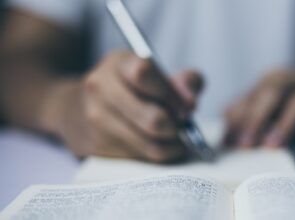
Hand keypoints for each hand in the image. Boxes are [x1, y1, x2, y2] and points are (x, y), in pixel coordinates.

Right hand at [46, 50, 202, 161]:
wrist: (72, 109)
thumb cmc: (126, 89)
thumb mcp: (151, 72)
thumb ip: (184, 81)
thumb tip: (191, 102)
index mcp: (117, 63)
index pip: (145, 73)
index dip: (172, 94)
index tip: (185, 106)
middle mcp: (100, 88)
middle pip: (153, 119)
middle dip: (176, 126)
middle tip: (181, 125)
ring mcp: (95, 119)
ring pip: (151, 144)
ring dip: (171, 144)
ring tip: (174, 137)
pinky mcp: (94, 147)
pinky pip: (140, 157)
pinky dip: (157, 154)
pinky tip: (157, 144)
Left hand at [224, 70, 294, 148]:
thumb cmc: (294, 104)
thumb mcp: (269, 104)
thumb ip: (245, 117)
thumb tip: (225, 138)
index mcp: (275, 79)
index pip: (254, 96)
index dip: (240, 119)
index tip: (231, 141)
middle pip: (275, 94)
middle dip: (258, 119)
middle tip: (247, 144)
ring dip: (286, 124)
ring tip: (273, 145)